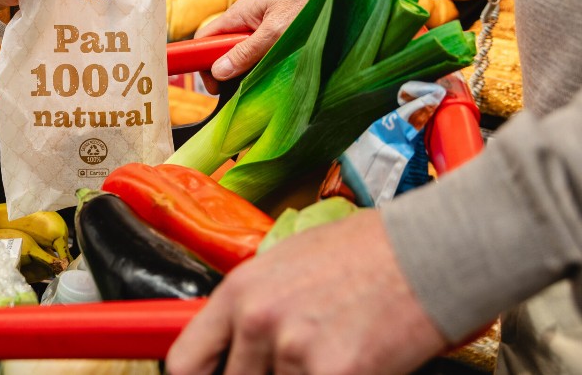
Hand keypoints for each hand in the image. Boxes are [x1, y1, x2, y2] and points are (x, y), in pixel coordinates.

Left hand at [166, 210, 448, 374]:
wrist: (428, 252)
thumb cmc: (367, 253)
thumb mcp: (287, 266)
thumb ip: (256, 308)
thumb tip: (239, 345)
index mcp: (239, 291)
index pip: (186, 360)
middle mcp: (256, 319)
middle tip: (301, 360)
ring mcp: (293, 349)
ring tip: (336, 352)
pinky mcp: (334, 371)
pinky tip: (357, 364)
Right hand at [196, 0, 327, 80]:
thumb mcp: (276, 30)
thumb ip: (247, 51)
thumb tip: (218, 71)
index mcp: (238, 14)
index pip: (204, 39)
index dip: (201, 63)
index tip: (212, 87)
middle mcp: (247, 19)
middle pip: (223, 49)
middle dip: (228, 71)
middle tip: (239, 91)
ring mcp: (263, 25)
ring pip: (245, 52)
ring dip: (250, 69)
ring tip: (263, 83)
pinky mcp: (280, 30)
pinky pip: (264, 51)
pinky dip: (267, 64)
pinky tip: (279, 72)